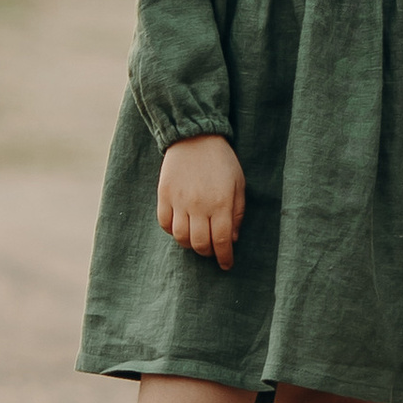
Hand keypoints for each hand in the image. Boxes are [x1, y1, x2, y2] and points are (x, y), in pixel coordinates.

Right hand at [158, 134, 245, 271]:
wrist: (194, 137)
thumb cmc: (222, 161)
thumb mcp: (239, 184)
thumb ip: (237, 213)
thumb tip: (232, 239)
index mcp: (221, 203)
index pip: (221, 241)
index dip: (224, 257)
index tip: (227, 265)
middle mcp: (198, 205)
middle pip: (199, 243)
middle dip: (208, 252)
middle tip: (213, 250)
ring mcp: (178, 201)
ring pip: (181, 238)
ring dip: (190, 244)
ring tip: (197, 240)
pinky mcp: (163, 196)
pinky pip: (165, 224)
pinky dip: (172, 231)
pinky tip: (181, 227)